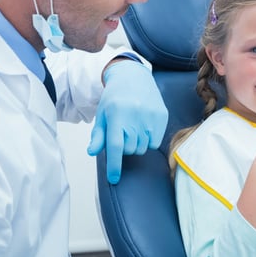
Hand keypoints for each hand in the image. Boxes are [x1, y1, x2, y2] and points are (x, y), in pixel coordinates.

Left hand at [87, 59, 167, 183]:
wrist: (134, 77)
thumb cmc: (114, 99)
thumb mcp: (102, 115)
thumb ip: (98, 135)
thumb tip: (93, 151)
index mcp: (117, 115)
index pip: (115, 146)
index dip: (114, 165)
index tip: (113, 178)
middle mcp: (136, 116)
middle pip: (130, 150)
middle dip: (125, 148)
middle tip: (122, 135)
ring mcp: (151, 116)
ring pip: (143, 148)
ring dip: (137, 144)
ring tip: (133, 129)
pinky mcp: (162, 116)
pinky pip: (155, 142)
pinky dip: (149, 140)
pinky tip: (144, 126)